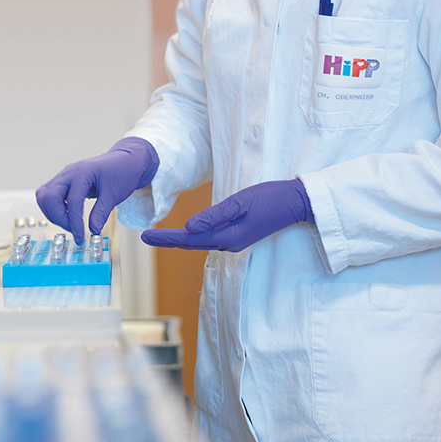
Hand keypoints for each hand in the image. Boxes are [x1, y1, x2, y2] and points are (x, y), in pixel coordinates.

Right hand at [36, 137, 158, 243]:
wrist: (125, 161)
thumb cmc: (121, 173)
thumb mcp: (114, 195)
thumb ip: (101, 213)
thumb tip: (92, 230)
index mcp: (83, 172)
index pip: (72, 201)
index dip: (74, 223)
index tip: (80, 237)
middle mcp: (69, 172)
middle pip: (50, 197)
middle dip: (59, 218)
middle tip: (73, 230)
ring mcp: (64, 176)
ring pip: (44, 196)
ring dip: (52, 213)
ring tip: (69, 224)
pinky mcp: (62, 182)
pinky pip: (47, 195)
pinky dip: (52, 207)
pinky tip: (66, 215)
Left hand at [141, 179, 312, 251]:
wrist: (295, 204)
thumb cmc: (269, 199)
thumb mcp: (239, 203)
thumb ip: (214, 215)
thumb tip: (188, 227)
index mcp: (227, 236)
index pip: (188, 238)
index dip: (165, 238)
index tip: (144, 237)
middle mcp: (228, 243)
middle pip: (191, 243)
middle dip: (168, 240)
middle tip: (145, 237)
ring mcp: (234, 241)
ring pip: (200, 242)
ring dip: (179, 240)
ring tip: (159, 236)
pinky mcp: (239, 235)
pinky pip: (210, 239)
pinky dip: (194, 237)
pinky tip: (187, 233)